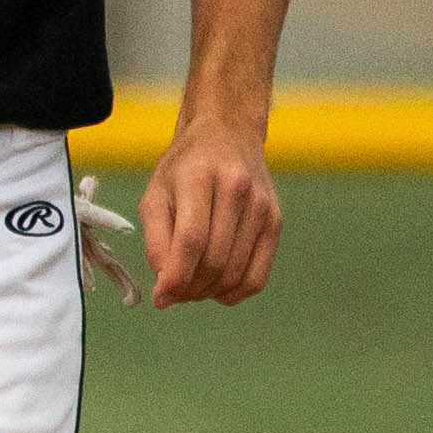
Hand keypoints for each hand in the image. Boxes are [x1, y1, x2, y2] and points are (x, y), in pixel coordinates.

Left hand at [138, 115, 280, 305]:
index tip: (160, 298)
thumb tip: (165, 285)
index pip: (192, 240)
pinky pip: (259, 275)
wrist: (227, 134)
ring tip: (191, 288)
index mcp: (199, 177)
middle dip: (189, 288)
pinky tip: (217, 289)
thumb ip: (156, 240)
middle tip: (173, 293)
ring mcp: (261, 206)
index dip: (175, 276)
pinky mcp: (276, 221)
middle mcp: (236, 189)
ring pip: (235, 272)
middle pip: (214, 260)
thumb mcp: (156, 193)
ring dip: (209, 292)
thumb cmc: (184, 167)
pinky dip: (235, 292)